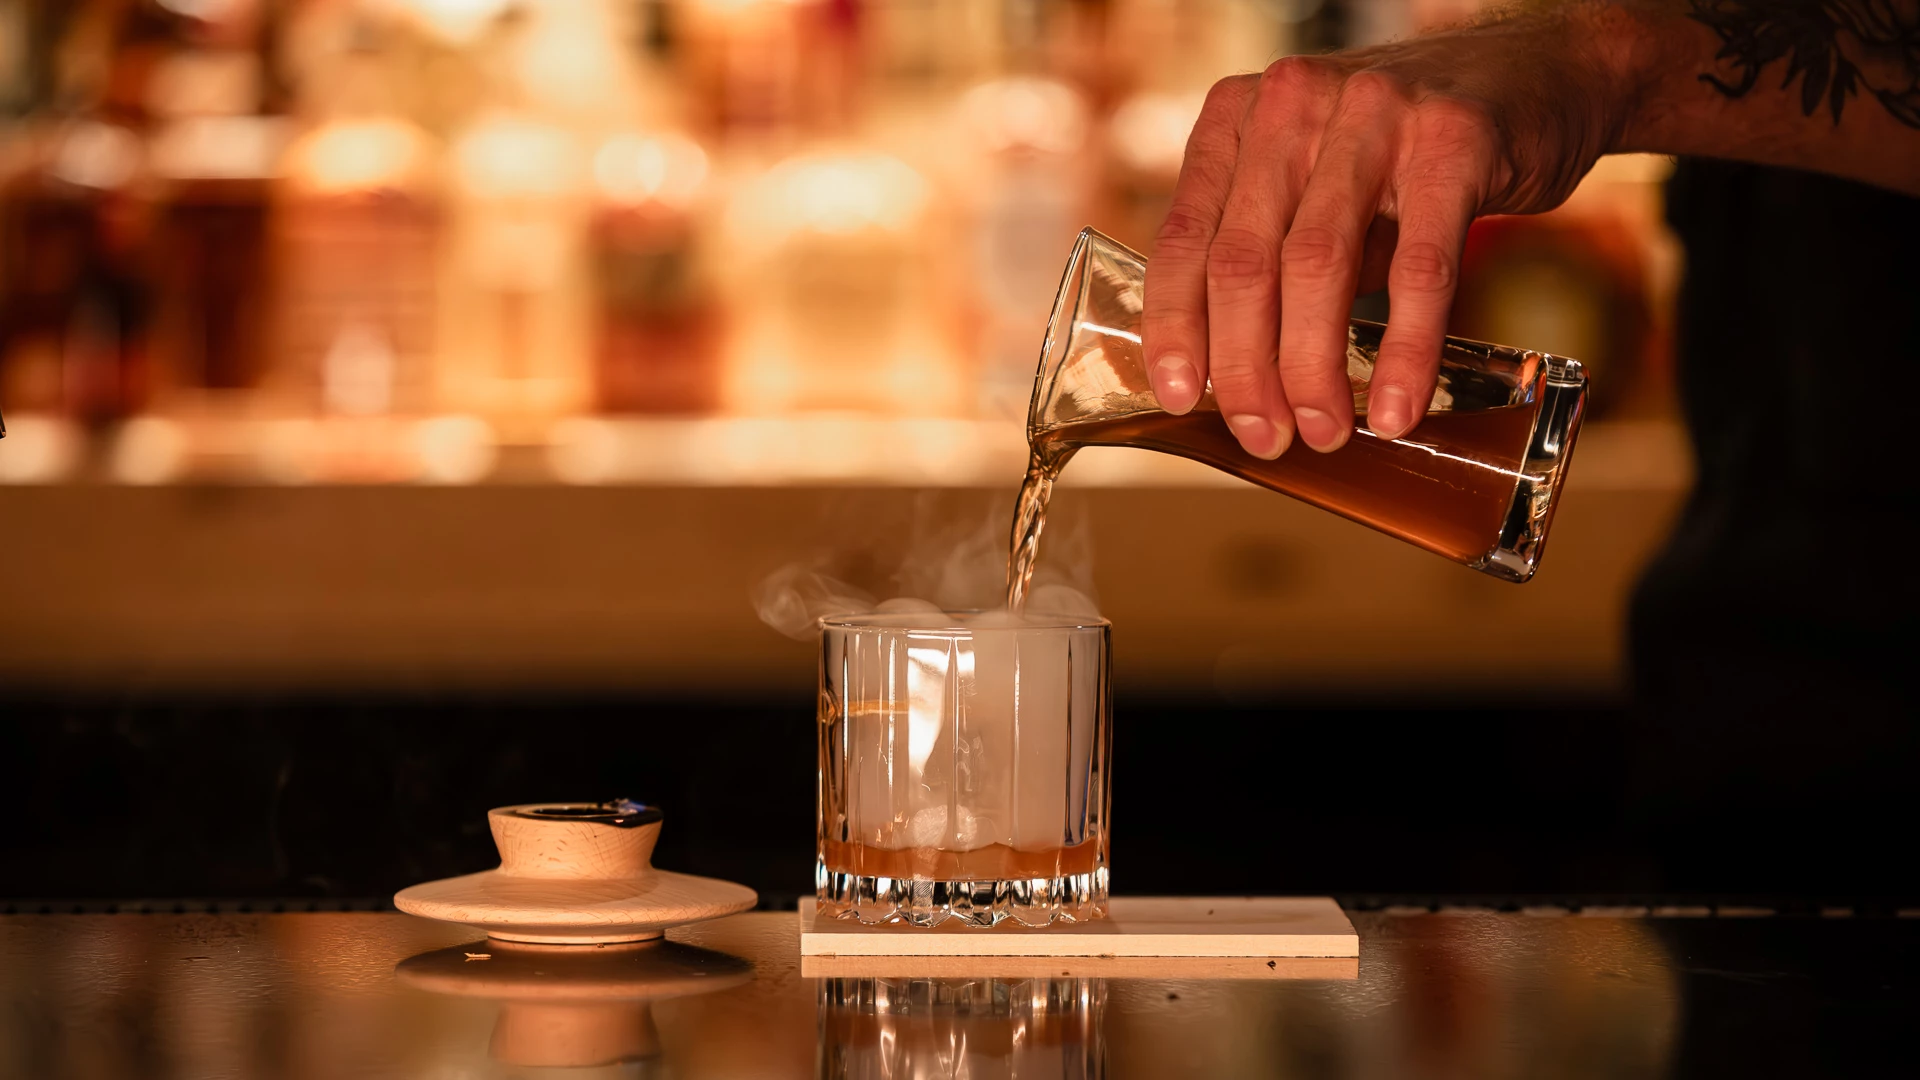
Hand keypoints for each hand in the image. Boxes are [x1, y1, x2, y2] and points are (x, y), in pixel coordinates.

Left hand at [1142, 9, 1632, 455]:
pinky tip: (1396, 408)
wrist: (1540, 74)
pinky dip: (1404, 349)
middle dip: (1245, 368)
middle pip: (1243, 261)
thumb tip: (1236, 377)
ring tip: (1323, 430)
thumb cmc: (1404, 152)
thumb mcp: (1312, 181)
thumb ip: (1269, 252)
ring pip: (1316, 265)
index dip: (1176, 327)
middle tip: (1264, 435)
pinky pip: (1419, 267)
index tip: (1179, 399)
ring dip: (1312, 366)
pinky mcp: (1453, 141)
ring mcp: (1371, 114)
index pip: (1184, 238)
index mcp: (1237, 117)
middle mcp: (1291, 104)